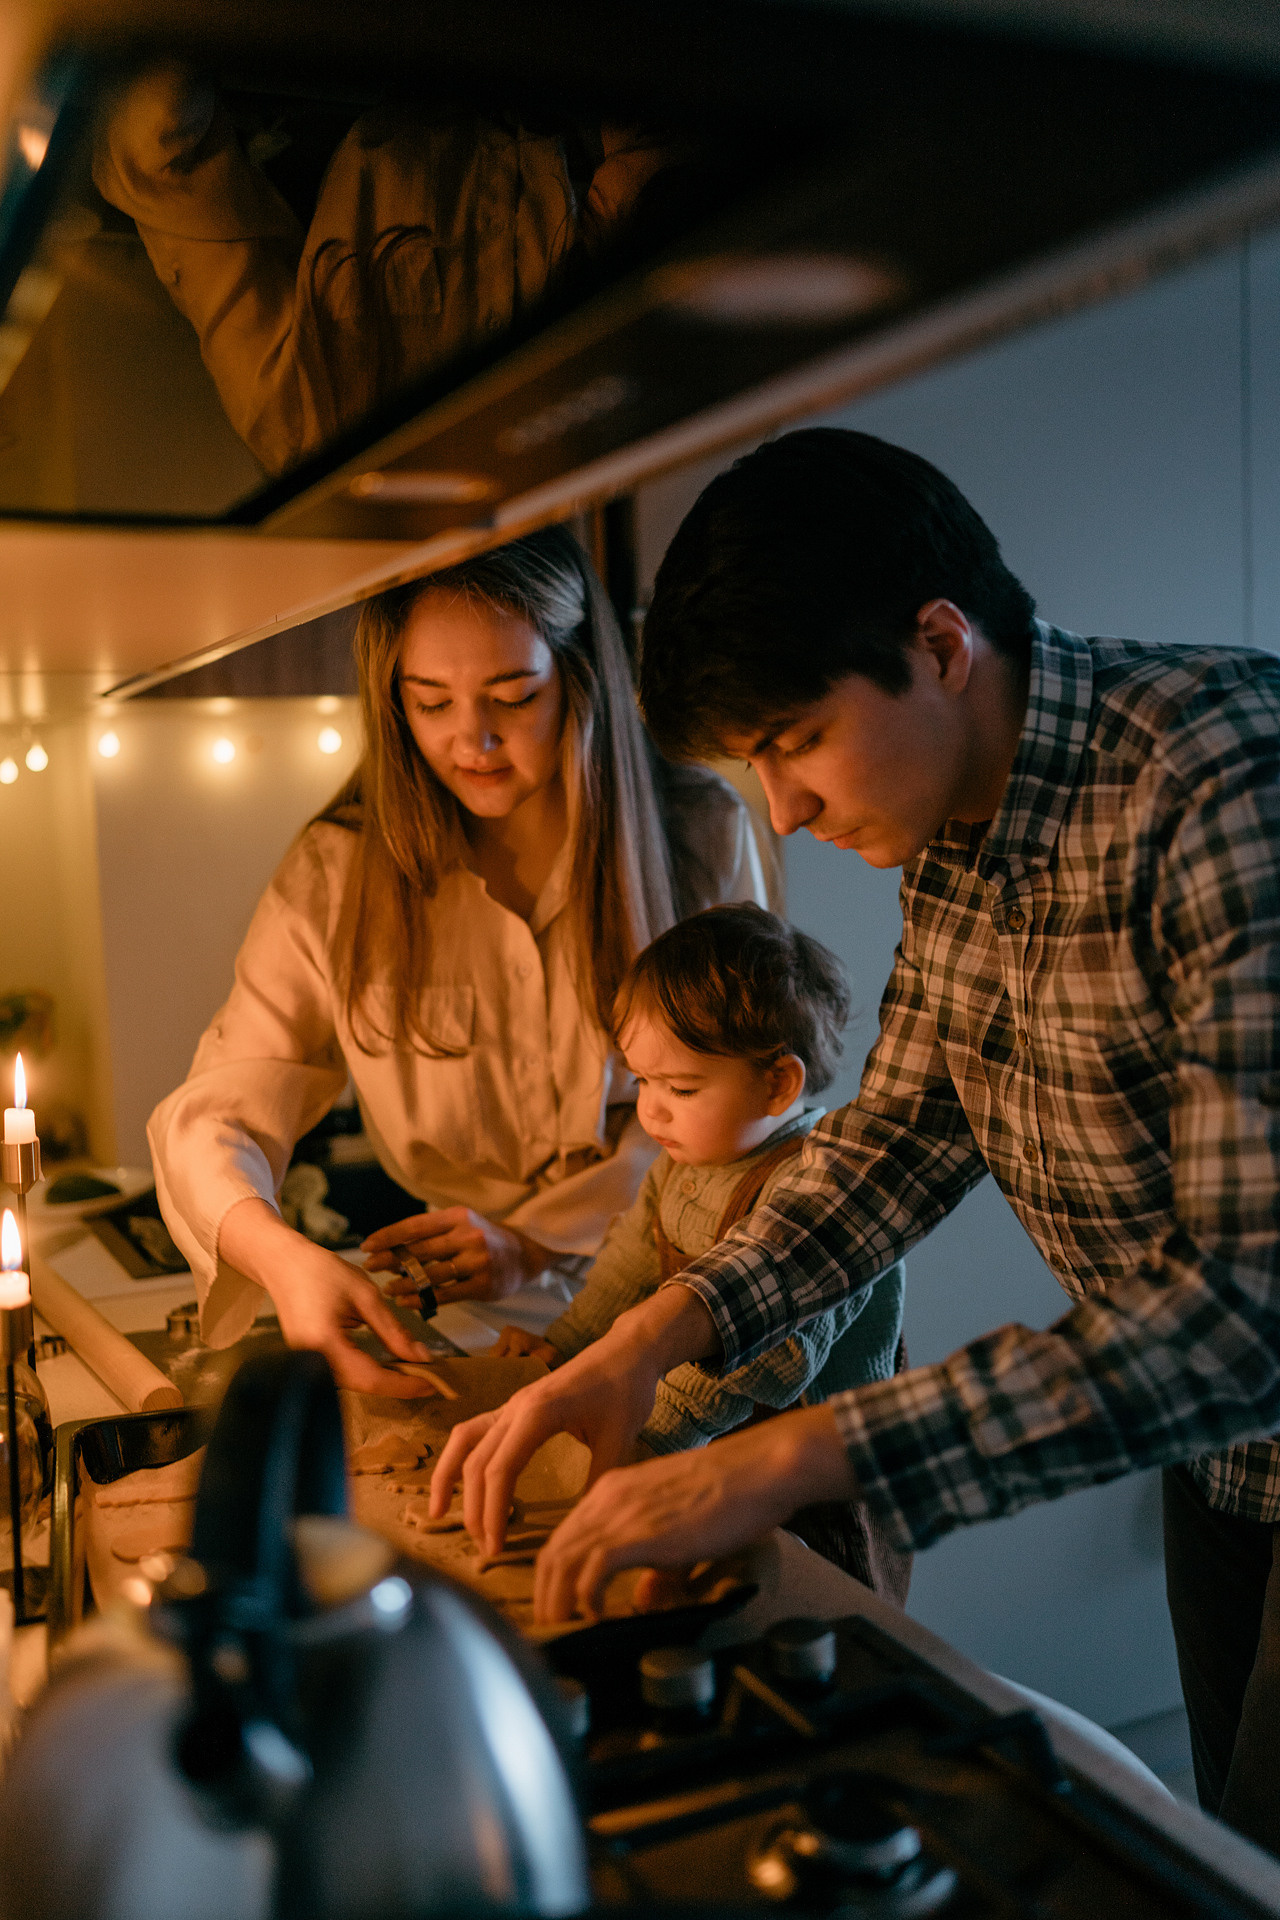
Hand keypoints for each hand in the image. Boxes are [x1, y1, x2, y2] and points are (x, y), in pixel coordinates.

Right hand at [219, 1197, 437, 1398]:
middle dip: (398, 1385)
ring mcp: (306, 1364)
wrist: (283, 1263)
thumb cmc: (322, 1271)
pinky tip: (390, 1366)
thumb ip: (393, 1330)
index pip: (371, 1378)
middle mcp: (311, 1362)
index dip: (404, 1385)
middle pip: (362, 1386)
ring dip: (385, 1380)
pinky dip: (368, 1373)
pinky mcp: (308, 1361)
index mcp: (324, 1344)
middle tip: (431, 1379)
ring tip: (415, 1372)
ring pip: (353, 1384)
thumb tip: (420, 1357)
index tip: (434, 1384)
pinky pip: (343, 1375)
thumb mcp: (365, 1295)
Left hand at [362, 1208, 550, 1301]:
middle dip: (390, 1260)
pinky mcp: (483, 1285)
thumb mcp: (462, 1224)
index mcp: (458, 1216)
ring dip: (404, 1283)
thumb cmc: (484, 1238)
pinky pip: (444, 1295)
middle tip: (369, 1267)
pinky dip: (422, 1300)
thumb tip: (392, 1248)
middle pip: (420, 1251)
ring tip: (388, 1288)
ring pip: (430, 1276)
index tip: (367, 1245)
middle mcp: (468, 1236)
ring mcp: (477, 1262)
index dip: (388, 1236)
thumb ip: (433, 1234)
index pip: (415, 1225)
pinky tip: (406, 1302)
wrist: (526, 1253)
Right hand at [429, 1287, 719, 1551]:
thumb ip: (598, 1479)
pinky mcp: (517, 1405)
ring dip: (448, 1476)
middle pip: (477, 1460)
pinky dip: (461, 1455)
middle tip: (484, 1548)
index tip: (496, 1547)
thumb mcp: (620, 1437)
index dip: (492, 1512)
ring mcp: (513, 1404)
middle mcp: (516, 1407)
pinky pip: (476, 1429)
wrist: (628, 1350)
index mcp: (538, 1413)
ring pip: (464, 1439)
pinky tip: (460, 1477)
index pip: (500, 1470)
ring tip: (439, 1513)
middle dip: (474, 1507)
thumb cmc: (627, 1389)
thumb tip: (580, 1524)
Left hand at [533, 1405, 856, 1623]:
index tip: (558, 1610)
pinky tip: (597, 1616)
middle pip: (551, 1552)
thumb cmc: (728, 1495)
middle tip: (551, 1630)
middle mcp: (607, 1498)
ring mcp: (621, 1513)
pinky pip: (591, 1570)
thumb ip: (657, 1566)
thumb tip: (643, 1602)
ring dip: (556, 1603)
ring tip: (563, 1631)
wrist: (756, 1470)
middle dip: (544, 1597)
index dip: (553, 1578)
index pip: (563, 1538)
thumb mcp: (679, 1529)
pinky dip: (585, 1599)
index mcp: (612, 1491)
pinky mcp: (640, 1533)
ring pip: (561, 1561)